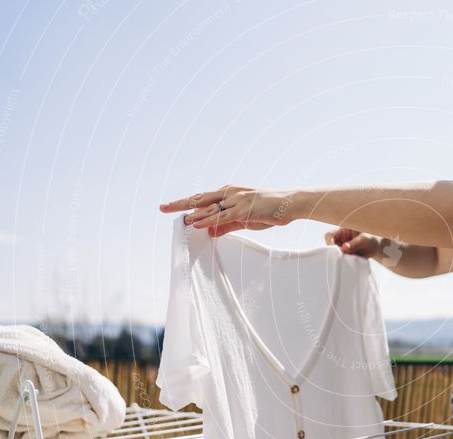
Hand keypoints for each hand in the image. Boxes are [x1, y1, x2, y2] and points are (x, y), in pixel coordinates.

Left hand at [159, 184, 294, 237]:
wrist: (290, 204)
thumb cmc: (269, 211)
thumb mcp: (244, 220)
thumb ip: (225, 225)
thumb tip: (208, 232)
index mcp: (229, 193)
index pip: (203, 198)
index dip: (186, 203)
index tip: (170, 207)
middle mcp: (230, 193)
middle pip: (200, 198)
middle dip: (180, 203)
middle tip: (162, 207)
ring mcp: (237, 199)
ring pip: (209, 206)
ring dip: (192, 213)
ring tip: (175, 217)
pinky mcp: (244, 208)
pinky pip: (222, 215)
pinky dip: (208, 219)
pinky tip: (196, 223)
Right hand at [324, 228, 381, 258]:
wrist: (376, 247)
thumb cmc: (371, 238)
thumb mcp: (364, 239)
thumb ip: (355, 243)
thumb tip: (345, 247)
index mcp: (342, 231)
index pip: (330, 235)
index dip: (330, 241)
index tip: (334, 249)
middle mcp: (340, 240)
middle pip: (330, 246)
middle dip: (334, 252)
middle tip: (341, 256)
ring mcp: (341, 248)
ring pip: (335, 254)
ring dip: (340, 258)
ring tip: (349, 259)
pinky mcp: (345, 256)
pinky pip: (341, 260)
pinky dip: (344, 262)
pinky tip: (350, 262)